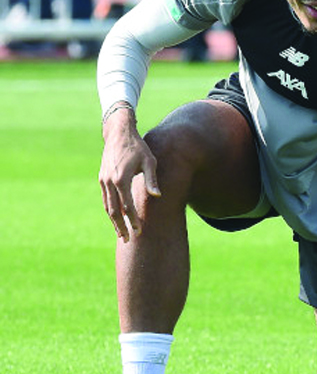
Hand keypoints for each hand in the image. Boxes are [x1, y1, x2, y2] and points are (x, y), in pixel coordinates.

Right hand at [99, 106, 159, 241]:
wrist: (118, 133)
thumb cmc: (138, 148)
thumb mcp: (149, 161)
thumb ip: (152, 179)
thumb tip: (158, 195)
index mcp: (121, 179)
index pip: (127, 206)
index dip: (133, 220)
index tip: (139, 231)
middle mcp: (109, 182)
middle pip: (114, 210)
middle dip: (120, 226)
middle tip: (127, 240)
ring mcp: (103, 180)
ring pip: (108, 206)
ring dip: (114, 221)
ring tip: (120, 234)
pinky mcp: (101, 178)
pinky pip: (106, 199)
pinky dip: (110, 210)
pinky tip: (116, 218)